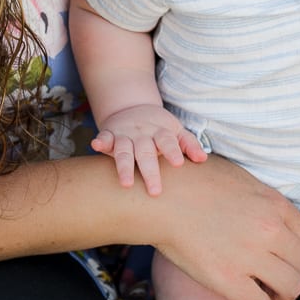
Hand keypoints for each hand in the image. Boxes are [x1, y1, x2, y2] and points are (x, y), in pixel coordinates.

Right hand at [91, 105, 206, 195]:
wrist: (133, 108)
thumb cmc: (159, 128)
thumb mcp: (176, 131)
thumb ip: (188, 144)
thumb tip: (203, 159)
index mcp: (161, 132)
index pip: (168, 142)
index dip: (173, 151)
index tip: (178, 164)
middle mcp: (143, 135)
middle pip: (146, 153)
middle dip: (150, 171)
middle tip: (155, 191)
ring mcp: (125, 135)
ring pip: (124, 151)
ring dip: (124, 166)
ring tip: (126, 183)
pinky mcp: (110, 134)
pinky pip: (104, 138)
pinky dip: (100, 141)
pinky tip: (96, 145)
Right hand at [145, 156, 299, 299]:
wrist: (162, 195)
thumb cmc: (195, 182)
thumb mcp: (242, 180)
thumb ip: (265, 202)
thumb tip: (275, 217)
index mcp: (275, 205)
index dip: (299, 254)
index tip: (285, 258)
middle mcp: (270, 230)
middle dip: (294, 275)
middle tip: (276, 278)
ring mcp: (250, 255)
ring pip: (292, 289)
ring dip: (282, 295)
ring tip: (266, 292)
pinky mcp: (227, 279)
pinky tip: (247, 299)